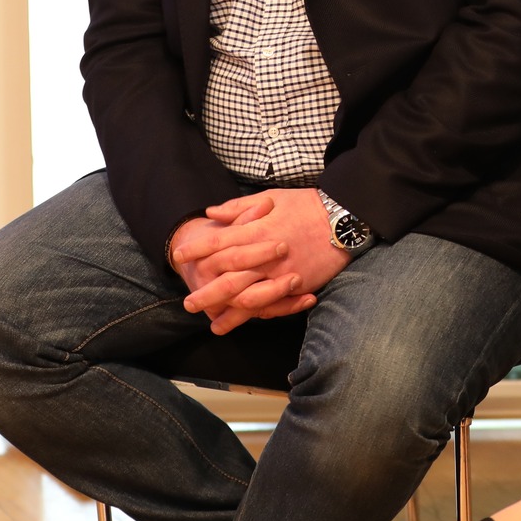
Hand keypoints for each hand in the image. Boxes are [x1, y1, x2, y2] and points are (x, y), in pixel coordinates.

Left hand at [175, 188, 346, 333]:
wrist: (342, 217)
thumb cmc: (306, 204)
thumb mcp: (271, 197)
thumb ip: (239, 208)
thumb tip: (212, 213)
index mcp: (256, 230)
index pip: (218, 242)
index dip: (196, 250)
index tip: (178, 256)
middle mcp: (265, 255)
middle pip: (228, 277)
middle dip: (206, 292)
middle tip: (188, 303)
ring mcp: (281, 273)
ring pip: (248, 298)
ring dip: (229, 313)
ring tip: (212, 323)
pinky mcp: (297, 284)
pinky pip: (274, 304)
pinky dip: (257, 316)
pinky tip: (246, 322)